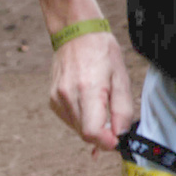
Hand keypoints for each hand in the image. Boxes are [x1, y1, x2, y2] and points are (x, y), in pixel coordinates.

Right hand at [47, 31, 136, 150]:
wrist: (76, 32)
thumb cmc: (102, 51)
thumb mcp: (121, 78)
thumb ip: (122, 110)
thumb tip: (120, 135)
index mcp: (87, 88)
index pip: (92, 132)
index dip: (106, 142)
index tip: (117, 140)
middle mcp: (68, 95)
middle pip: (85, 134)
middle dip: (102, 135)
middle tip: (115, 125)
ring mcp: (57, 98)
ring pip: (77, 129)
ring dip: (92, 127)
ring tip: (102, 107)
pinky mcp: (52, 99)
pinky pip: (70, 119)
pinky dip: (82, 119)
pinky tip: (90, 104)